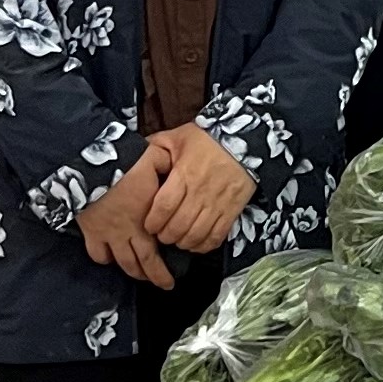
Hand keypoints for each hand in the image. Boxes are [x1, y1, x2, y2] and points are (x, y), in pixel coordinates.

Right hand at [76, 149, 173, 284]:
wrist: (91, 164)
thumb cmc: (125, 161)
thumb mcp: (155, 159)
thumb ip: (168, 165)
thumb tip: (178, 164)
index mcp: (146, 220)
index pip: (155, 254)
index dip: (164, 270)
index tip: (173, 275)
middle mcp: (127, 232)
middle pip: (140, 264)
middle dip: (153, 277)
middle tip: (163, 284)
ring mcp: (107, 234)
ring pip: (121, 262)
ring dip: (133, 272)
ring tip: (141, 275)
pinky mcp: (90, 231)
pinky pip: (97, 254)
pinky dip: (105, 259)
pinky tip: (111, 258)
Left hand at [143, 125, 256, 254]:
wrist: (245, 140)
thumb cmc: (208, 139)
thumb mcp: (179, 136)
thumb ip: (156, 144)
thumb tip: (136, 150)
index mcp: (184, 174)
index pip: (163, 206)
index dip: (153, 222)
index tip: (149, 226)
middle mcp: (200, 192)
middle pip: (178, 225)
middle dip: (165, 236)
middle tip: (161, 235)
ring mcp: (218, 203)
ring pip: (196, 234)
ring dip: (182, 242)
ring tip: (176, 240)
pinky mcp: (232, 210)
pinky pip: (216, 236)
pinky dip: (204, 245)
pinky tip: (195, 243)